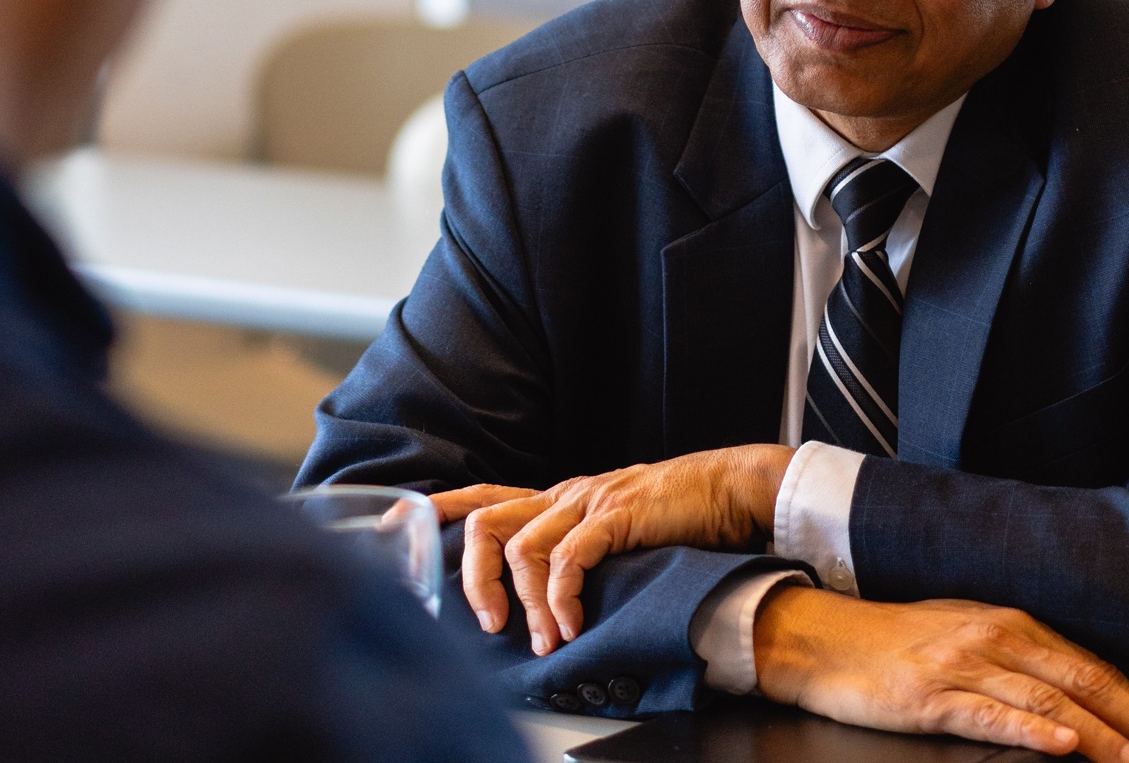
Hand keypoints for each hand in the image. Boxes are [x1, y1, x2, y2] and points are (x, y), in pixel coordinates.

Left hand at [443, 445, 795, 653]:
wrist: (732, 488)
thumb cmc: (680, 515)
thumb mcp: (617, 528)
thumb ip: (580, 549)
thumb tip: (550, 598)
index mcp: (560, 498)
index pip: (484, 496)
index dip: (438, 508)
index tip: (396, 522)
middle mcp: (564, 494)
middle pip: (485, 522)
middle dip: (473, 577)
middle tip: (488, 625)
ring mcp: (588, 501)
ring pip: (521, 546)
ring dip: (525, 604)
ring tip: (546, 640)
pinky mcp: (615, 515)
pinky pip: (568, 558)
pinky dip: (561, 596)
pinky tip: (572, 622)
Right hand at [754, 588, 1128, 762]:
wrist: (821, 638)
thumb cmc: (888, 642)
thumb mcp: (961, 634)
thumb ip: (1013, 658)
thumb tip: (1067, 695)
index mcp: (1006, 623)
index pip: (1087, 664)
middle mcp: (993, 638)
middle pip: (1080, 681)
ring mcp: (963, 666)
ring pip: (1048, 702)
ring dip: (1099, 735)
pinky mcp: (931, 697)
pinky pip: (992, 716)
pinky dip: (1034, 732)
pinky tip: (1062, 747)